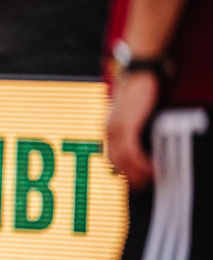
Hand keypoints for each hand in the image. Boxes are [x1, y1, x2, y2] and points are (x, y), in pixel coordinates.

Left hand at [105, 71, 159, 187]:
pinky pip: (130, 152)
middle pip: (115, 162)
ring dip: (137, 173)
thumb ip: (131, 127)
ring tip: (150, 180)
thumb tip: (138, 142)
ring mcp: (115, 129)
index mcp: (108, 128)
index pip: (111, 157)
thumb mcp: (131, 113)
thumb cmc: (137, 90)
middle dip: (130, 177)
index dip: (123, 171)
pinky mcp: (125, 126)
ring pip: (122, 161)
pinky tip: (151, 169)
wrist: (138, 73)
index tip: (134, 180)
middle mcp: (108, 131)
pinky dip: (140, 164)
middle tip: (144, 185)